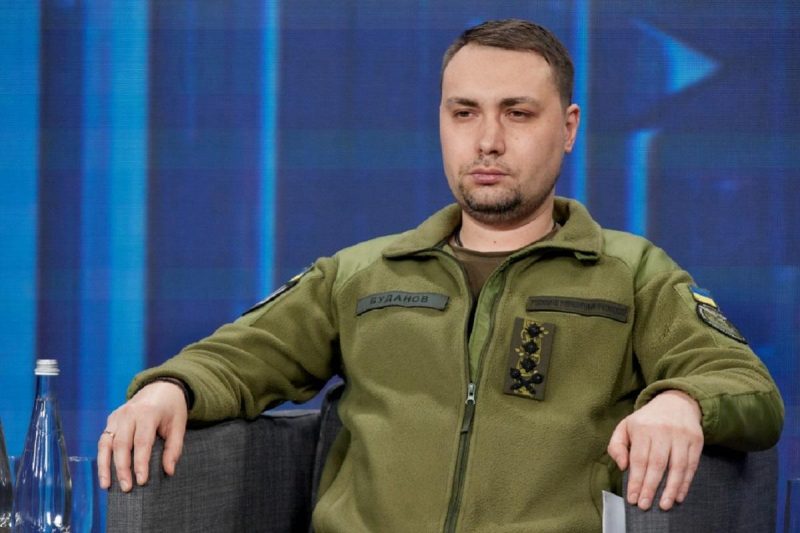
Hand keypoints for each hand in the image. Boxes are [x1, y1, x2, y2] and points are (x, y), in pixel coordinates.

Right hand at [97, 381, 188, 491]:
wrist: (160, 387)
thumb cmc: (171, 409)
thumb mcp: (179, 425)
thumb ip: (174, 448)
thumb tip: (169, 471)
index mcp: (148, 413)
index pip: (142, 442)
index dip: (141, 463)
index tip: (142, 481)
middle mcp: (129, 413)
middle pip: (121, 444)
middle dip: (122, 468)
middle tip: (127, 488)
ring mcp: (117, 416)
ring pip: (106, 443)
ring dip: (105, 466)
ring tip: (106, 485)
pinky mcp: (111, 419)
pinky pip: (103, 440)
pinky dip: (102, 458)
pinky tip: (104, 473)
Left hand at [607, 390, 702, 510]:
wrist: (676, 402)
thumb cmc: (646, 420)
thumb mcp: (625, 426)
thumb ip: (617, 446)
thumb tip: (623, 467)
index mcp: (642, 428)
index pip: (639, 459)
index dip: (636, 481)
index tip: (633, 498)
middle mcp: (662, 431)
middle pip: (657, 464)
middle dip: (650, 487)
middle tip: (645, 505)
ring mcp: (681, 435)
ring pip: (677, 466)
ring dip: (671, 488)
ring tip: (664, 505)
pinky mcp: (696, 440)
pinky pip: (692, 465)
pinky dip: (686, 482)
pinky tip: (679, 495)